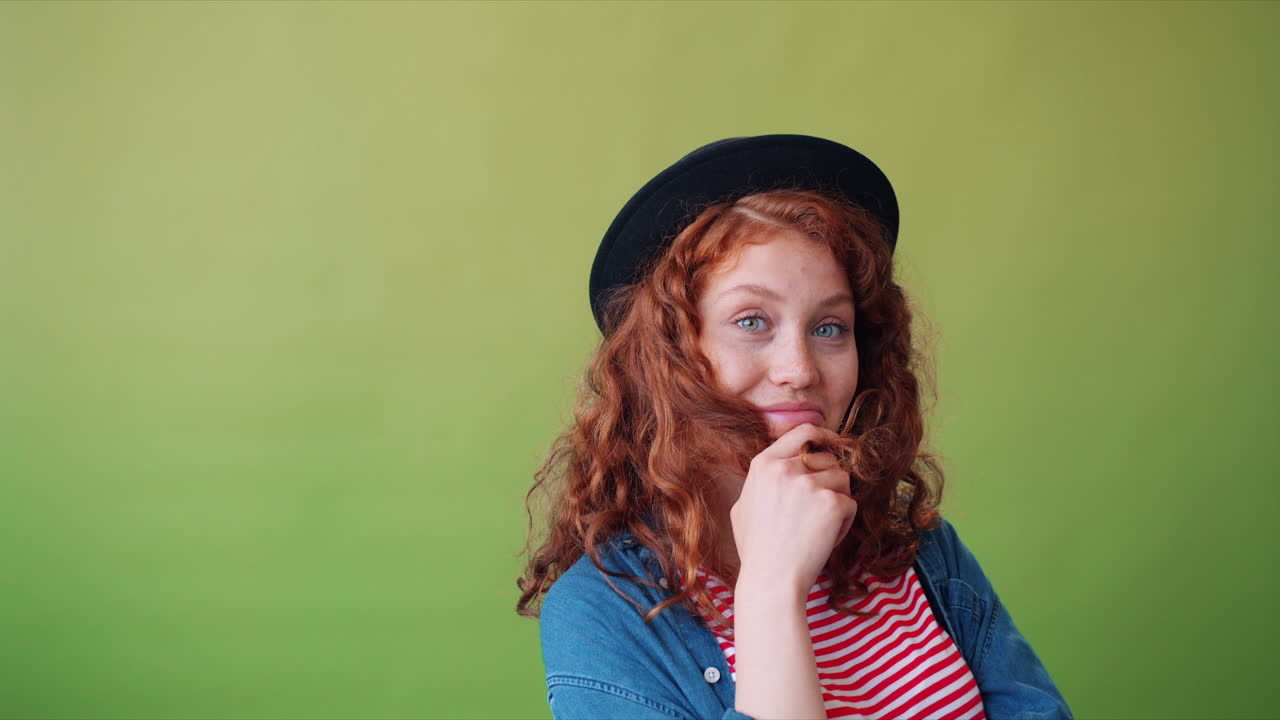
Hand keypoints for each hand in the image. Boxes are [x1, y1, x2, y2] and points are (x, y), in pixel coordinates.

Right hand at [729, 422, 857, 594]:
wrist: (770, 581)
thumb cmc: (757, 550)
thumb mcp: (743, 506)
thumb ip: (762, 480)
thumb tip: (780, 465)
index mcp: (763, 465)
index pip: (802, 432)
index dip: (823, 436)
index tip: (833, 444)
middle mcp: (785, 468)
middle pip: (827, 458)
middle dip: (829, 482)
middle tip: (816, 511)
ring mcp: (809, 484)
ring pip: (843, 479)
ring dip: (837, 501)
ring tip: (818, 527)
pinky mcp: (832, 503)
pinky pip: (851, 503)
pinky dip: (845, 522)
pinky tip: (825, 539)